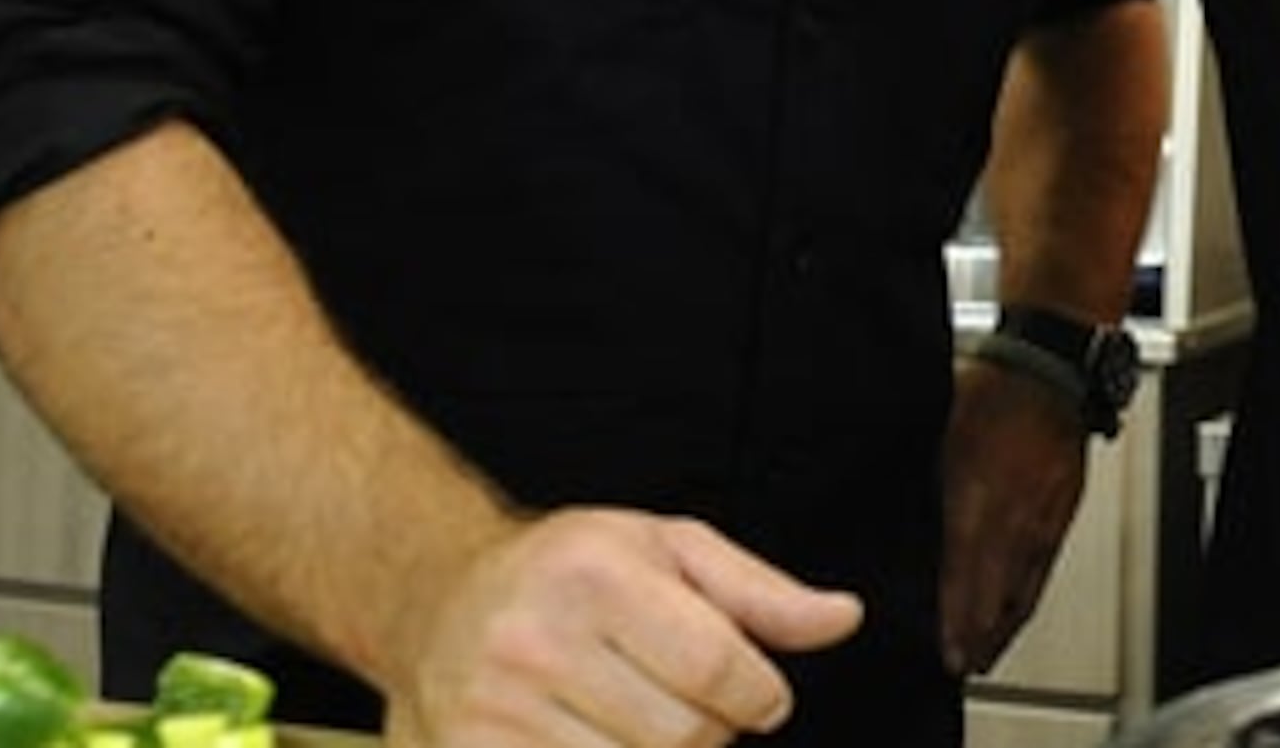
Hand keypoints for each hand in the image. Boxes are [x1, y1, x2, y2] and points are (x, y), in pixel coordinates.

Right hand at [379, 505, 863, 747]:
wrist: (437, 601)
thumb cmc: (569, 573)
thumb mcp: (668, 550)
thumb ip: (760, 592)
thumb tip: (842, 618)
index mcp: (594, 575)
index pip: (718, 667)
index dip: (759, 695)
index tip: (757, 696)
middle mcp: (537, 641)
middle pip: (685, 737)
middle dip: (711, 733)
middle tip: (686, 705)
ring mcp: (496, 711)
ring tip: (636, 720)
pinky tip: (600, 740)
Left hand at [935, 358, 1092, 675]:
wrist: (1052, 366)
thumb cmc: (991, 388)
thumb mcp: (936, 435)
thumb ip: (921, 486)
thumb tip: (891, 515)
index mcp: (976, 498)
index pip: (965, 578)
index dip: (957, 622)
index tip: (947, 654)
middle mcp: (1014, 517)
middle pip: (997, 595)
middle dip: (979, 637)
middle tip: (963, 667)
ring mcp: (1043, 518)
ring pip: (1024, 588)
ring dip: (1004, 625)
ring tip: (988, 654)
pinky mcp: (1063, 512)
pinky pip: (1045, 567)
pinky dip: (1029, 597)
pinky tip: (1020, 608)